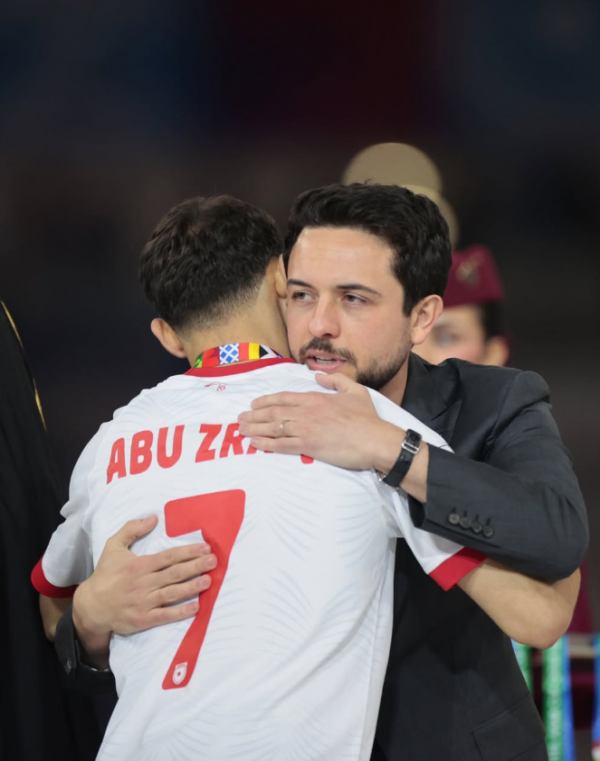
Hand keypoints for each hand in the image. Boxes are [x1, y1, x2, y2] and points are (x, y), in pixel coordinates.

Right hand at [73, 515, 215, 666]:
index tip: (205, 548)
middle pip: (174, 573)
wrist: (90, 606)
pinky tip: (196, 607)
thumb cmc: (105, 574)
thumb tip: (153, 517)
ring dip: (192, 587)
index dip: (188, 552)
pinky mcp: (143, 619)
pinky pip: (165, 616)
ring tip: (209, 581)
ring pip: (172, 593)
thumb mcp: (113, 546)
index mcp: (139, 565)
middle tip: (214, 561)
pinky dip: (180, 612)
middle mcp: (143, 583)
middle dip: (196, 566)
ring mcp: (144, 602)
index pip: (168, 557)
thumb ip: (131, 529)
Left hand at [238, 372, 398, 469]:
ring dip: (255, 428)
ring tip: (241, 430)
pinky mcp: (308, 446)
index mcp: (316, 399)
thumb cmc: (367, 418)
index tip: (254, 404)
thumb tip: (317, 377)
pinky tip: (254, 444)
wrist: (374, 440)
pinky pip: (281, 445)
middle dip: (254, 415)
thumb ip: (335, 381)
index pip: (284, 398)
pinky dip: (265, 444)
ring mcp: (306, 429)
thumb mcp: (355, 391)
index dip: (266, 401)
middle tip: (240, 419)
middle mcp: (306, 412)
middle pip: (274, 412)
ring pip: (273, 427)